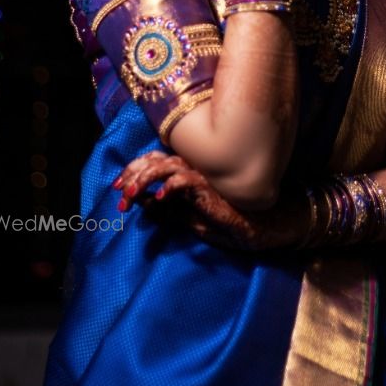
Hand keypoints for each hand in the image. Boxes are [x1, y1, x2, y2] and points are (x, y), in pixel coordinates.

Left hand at [113, 151, 309, 251]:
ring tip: (132, 195)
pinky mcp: (216, 187)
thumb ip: (169, 212)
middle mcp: (195, 169)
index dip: (133, 172)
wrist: (269, 226)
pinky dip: (172, 186)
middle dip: (133, 174)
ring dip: (146, 178)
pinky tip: (162, 198)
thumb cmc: (234, 222)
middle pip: (156, 159)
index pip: (155, 163)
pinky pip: (189, 180)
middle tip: (118, 192)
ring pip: (168, 165)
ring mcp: (206, 175)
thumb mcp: (194, 222)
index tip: (116, 188)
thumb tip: (141, 204)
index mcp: (188, 175)